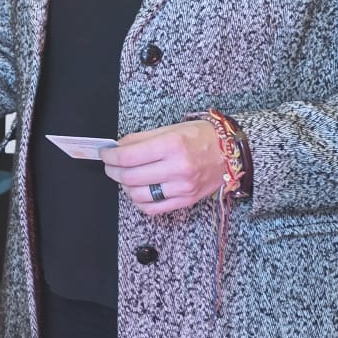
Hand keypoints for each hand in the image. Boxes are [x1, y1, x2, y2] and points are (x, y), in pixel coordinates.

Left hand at [103, 120, 226, 215]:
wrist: (232, 153)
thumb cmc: (202, 137)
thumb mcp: (172, 129)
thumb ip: (142, 139)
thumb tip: (119, 147)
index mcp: (172, 145)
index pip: (128, 156)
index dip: (110, 156)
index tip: (105, 154)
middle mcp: (177, 168)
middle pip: (129, 177)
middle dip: (112, 170)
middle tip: (110, 165)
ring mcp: (182, 188)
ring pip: (138, 195)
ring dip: (124, 186)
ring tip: (125, 177)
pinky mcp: (185, 201)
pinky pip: (152, 208)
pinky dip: (139, 201)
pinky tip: (139, 190)